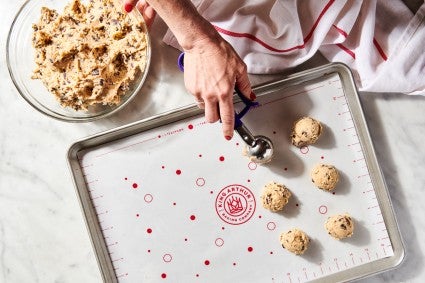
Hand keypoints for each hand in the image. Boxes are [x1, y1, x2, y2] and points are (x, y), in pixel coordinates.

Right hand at [124, 0, 253, 139]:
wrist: (201, 43)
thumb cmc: (219, 52)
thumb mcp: (239, 68)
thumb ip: (245, 85)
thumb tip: (249, 96)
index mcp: (224, 92)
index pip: (227, 117)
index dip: (228, 129)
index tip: (228, 135)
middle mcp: (210, 95)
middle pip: (211, 118)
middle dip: (216, 117)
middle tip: (220, 108)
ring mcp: (198, 92)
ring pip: (203, 108)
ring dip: (208, 105)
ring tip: (212, 90)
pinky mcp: (190, 87)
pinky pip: (197, 97)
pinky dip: (201, 94)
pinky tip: (205, 82)